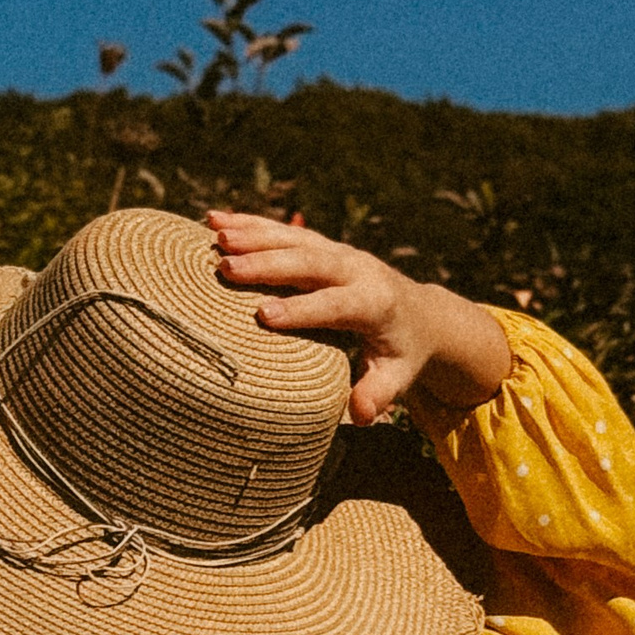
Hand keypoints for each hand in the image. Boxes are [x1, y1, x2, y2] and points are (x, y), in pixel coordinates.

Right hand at [206, 213, 511, 420]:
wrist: (419, 312)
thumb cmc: (402, 352)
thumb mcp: (397, 377)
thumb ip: (379, 394)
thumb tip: (360, 416)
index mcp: (374, 302)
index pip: (335, 304)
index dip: (301, 309)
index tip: (263, 315)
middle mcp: (357, 269)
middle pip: (309, 262)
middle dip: (267, 264)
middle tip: (227, 268)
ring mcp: (339, 252)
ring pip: (294, 239)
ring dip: (254, 235)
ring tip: (217, 237)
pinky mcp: (323, 245)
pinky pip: (285, 230)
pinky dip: (250, 222)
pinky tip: (215, 219)